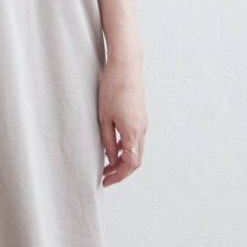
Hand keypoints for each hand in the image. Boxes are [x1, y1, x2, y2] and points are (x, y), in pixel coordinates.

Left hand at [98, 55, 146, 186]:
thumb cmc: (112, 88)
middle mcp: (142, 130)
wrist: (126, 66)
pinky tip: (112, 148)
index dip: (119, 176)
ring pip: (136, 150)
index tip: (105, 181)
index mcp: (133, 132)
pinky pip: (135, 139)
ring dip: (123, 160)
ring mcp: (143, 123)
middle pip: (136, 160)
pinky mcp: (140, 117)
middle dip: (121, 171)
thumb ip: (107, 140)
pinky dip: (125, 148)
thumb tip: (110, 157)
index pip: (130, 164)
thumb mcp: (104, 117)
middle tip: (105, 177)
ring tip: (106, 165)